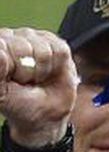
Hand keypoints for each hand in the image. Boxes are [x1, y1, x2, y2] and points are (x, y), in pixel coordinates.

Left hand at [0, 27, 76, 146]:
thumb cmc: (18, 103)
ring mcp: (31, 38)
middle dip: (25, 71)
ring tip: (36, 79)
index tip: (8, 80)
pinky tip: (49, 72)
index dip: (8, 67)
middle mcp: (8, 38)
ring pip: (42, 50)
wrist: (45, 114)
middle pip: (21, 48)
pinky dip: (57, 66)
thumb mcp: (1, 92)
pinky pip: (59, 51)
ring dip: (41, 71)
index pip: (1, 48)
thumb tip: (0, 52)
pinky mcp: (55, 43)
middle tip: (23, 81)